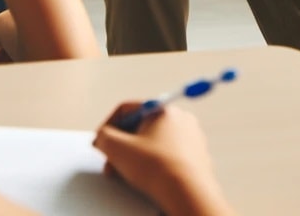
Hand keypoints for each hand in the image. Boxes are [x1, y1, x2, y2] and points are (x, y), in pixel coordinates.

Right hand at [93, 103, 233, 215]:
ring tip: (128, 172)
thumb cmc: (157, 167)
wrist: (186, 191)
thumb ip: (103, 137)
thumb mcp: (118, 148)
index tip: (102, 141)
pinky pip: (168, 154)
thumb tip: (103, 137)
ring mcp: (191, 136)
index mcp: (162, 108)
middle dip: (122, 145)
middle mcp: (180, 118)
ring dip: (136, 155)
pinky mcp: (196, 155)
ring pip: (154, 141)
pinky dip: (155, 162)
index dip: (109, 126)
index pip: (127, 110)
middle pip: (141, 126)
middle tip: (113, 161)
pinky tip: (148, 176)